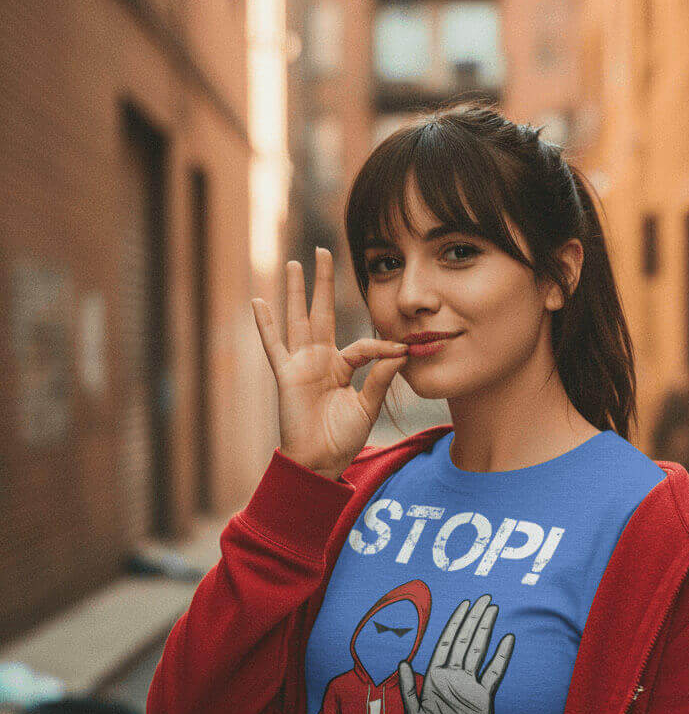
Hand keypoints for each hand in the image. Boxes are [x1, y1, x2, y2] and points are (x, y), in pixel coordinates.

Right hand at [251, 250, 408, 475]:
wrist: (321, 462)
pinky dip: (265, 325)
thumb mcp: (367, 407)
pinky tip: (258, 301)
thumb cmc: (342, 439)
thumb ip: (380, 378)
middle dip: (323, 283)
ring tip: (295, 262)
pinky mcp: (286, 375)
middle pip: (322, 313)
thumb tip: (401, 351)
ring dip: (296, 291)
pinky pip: (273, 346)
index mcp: (342, 367)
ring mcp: (301, 365)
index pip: (363, 345)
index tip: (406, 347)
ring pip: (298, 320)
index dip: (383, 345)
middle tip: (325, 251)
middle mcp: (320, 360)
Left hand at [398, 595, 513, 713]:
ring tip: (494, 610)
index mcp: (434, 678)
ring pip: (479, 651)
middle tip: (484, 598)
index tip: (463, 605)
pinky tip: (507, 640)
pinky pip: (494, 673)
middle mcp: (453, 678)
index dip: (454, 623)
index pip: (446, 643)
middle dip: (473, 619)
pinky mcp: (483, 698)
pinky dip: (501, 657)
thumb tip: (402, 662)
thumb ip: (408, 688)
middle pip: (465, 641)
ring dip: (486, 630)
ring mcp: (469, 686)